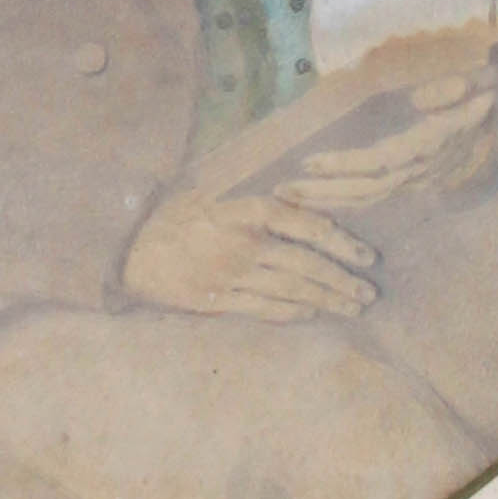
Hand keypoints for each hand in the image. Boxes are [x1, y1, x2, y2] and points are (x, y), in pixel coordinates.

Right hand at [120, 188, 377, 322]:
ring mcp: (231, 276)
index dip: (341, 241)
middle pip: (306, 265)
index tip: (366, 255)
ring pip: (292, 290)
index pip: (306, 225)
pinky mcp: (218, 300)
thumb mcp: (212, 187)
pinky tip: (312, 314)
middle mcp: (243, 244)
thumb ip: (252, 188)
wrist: (128, 248)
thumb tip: (296, 184)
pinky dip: (293, 313)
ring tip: (352, 308)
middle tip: (369, 293)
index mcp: (245, 210)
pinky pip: (265, 309)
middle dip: (342, 281)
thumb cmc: (172, 212)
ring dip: (327, 300)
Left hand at [280, 71, 497, 212]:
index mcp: (428, 145)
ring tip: (288, 198)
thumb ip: (451, 91)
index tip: (309, 162)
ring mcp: (417, 178)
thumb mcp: (478, 82)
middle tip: (281, 191)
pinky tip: (317, 200)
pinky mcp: (413, 180)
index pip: (378, 162)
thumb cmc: (490, 91)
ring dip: (327, 200)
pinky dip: (344, 200)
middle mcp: (420, 169)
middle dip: (322, 193)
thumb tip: (435, 94)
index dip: (343, 164)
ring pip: (367, 198)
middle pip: (364, 189)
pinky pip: (374, 196)